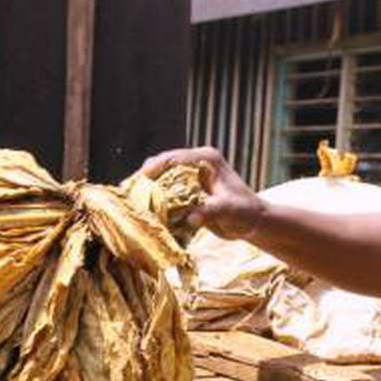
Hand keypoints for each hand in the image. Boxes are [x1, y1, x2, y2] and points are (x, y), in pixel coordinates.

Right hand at [137, 146, 267, 238]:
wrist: (253, 222)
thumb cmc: (245, 212)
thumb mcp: (229, 211)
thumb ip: (211, 211)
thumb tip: (192, 216)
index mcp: (206, 159)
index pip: (173, 158)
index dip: (154, 168)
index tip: (138, 180)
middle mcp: (195, 163)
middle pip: (162, 164)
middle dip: (144, 177)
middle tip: (127, 191)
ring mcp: (190, 176)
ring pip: (160, 177)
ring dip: (146, 188)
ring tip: (129, 200)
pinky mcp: (187, 189)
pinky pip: (165, 191)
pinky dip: (154, 198)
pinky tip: (141, 208)